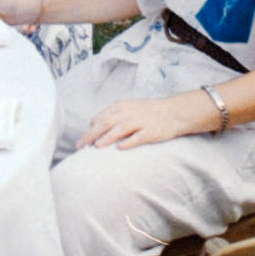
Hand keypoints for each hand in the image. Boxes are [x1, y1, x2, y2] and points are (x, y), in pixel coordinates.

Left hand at [82, 94, 209, 149]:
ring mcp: (140, 122)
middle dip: (91, 135)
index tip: (82, 141)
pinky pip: (138, 137)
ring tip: (96, 146)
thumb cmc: (148, 112)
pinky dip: (129, 142)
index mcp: (120, 107)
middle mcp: (128, 112)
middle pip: (105, 123)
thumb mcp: (128, 109)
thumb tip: (94, 128)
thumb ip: (112, 117)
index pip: (100, 117)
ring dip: (107, 137)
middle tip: (80, 146)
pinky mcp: (151, 131)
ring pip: (120, 129)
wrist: (174, 111)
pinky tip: (120, 148)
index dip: (90, 129)